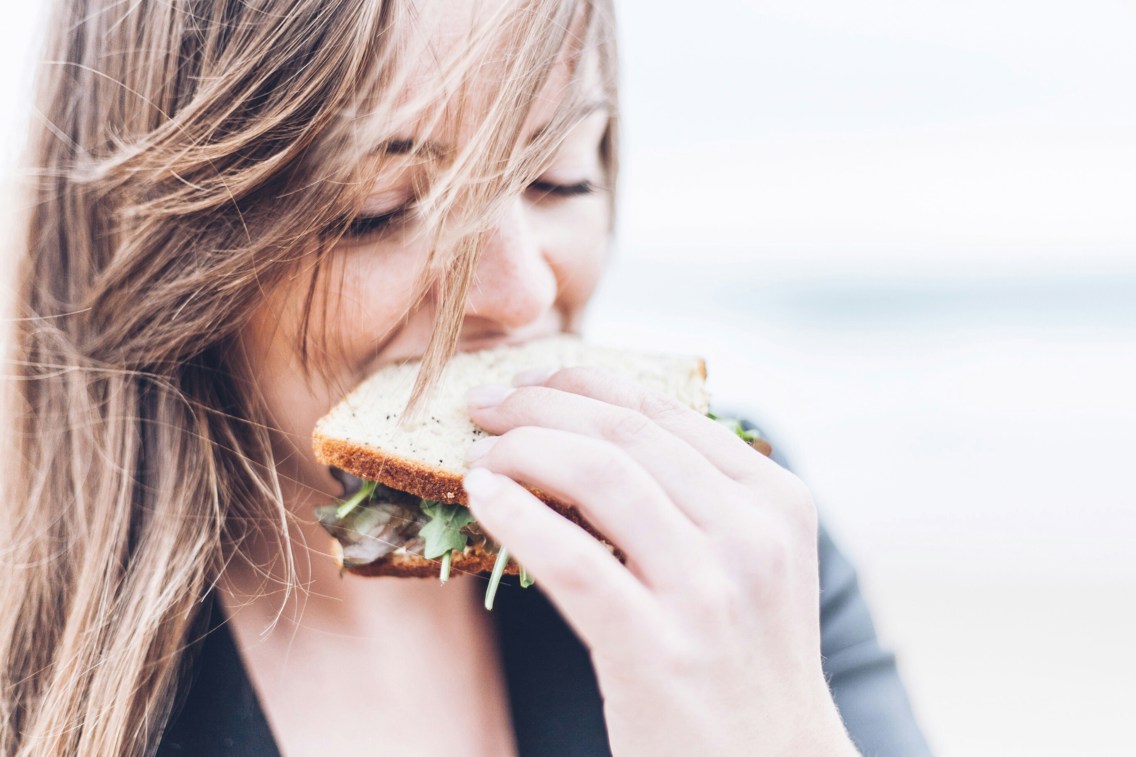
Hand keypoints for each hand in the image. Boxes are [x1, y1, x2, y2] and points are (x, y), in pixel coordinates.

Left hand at [463, 368, 858, 756]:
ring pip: (600, 476)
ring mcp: (709, 591)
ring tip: (477, 454)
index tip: (530, 380)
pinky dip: (516, 516)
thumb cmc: (741, 661)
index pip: (664, 410)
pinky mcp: (658, 649)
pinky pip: (571, 559)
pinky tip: (482, 497)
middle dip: (541, 406)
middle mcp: (751, 534)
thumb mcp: (747, 564)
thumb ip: (695, 497)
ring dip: (522, 450)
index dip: (584, 382)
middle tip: (484, 406)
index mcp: (774, 500)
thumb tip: (590, 434)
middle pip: (625, 433)